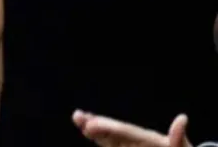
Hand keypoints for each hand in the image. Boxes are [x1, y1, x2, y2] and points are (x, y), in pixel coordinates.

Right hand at [72, 110, 192, 146]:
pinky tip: (86, 130)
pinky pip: (111, 143)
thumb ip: (177, 138)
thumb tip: (182, 118)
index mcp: (148, 139)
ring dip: (92, 128)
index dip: (108, 128)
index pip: (125, 131)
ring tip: (78, 118)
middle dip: (96, 124)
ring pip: (109, 136)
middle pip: (114, 130)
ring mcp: (131, 144)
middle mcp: (137, 139)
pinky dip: (98, 137)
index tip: (91, 125)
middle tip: (78, 117)